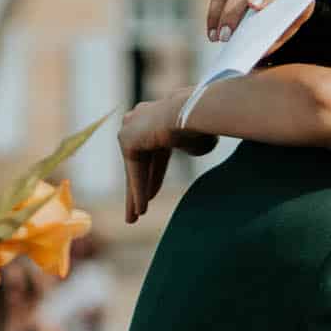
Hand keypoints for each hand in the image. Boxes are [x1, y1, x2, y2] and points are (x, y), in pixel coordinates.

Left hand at [119, 92, 205, 224]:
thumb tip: (194, 148)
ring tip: (134, 219)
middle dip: (138, 188)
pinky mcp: (127, 139)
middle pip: (139, 163)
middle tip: (136, 210)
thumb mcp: (199, 141)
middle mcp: (140, 120)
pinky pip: (134, 171)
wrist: (194, 112)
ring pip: (135, 170)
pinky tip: (141, 209)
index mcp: (158, 118)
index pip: (153, 153)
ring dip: (134, 195)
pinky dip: (138, 190)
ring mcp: (131, 128)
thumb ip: (193, 146)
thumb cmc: (203, 125)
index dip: (154, 176)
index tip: (152, 195)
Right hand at [206, 0, 301, 42]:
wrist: (283, 5)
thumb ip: (280, 32)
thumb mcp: (292, 23)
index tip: (254, 6)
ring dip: (220, 15)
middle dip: (234, 11)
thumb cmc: (289, 15)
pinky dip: (214, 15)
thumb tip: (263, 49)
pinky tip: (213, 33)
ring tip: (218, 37)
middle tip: (228, 34)